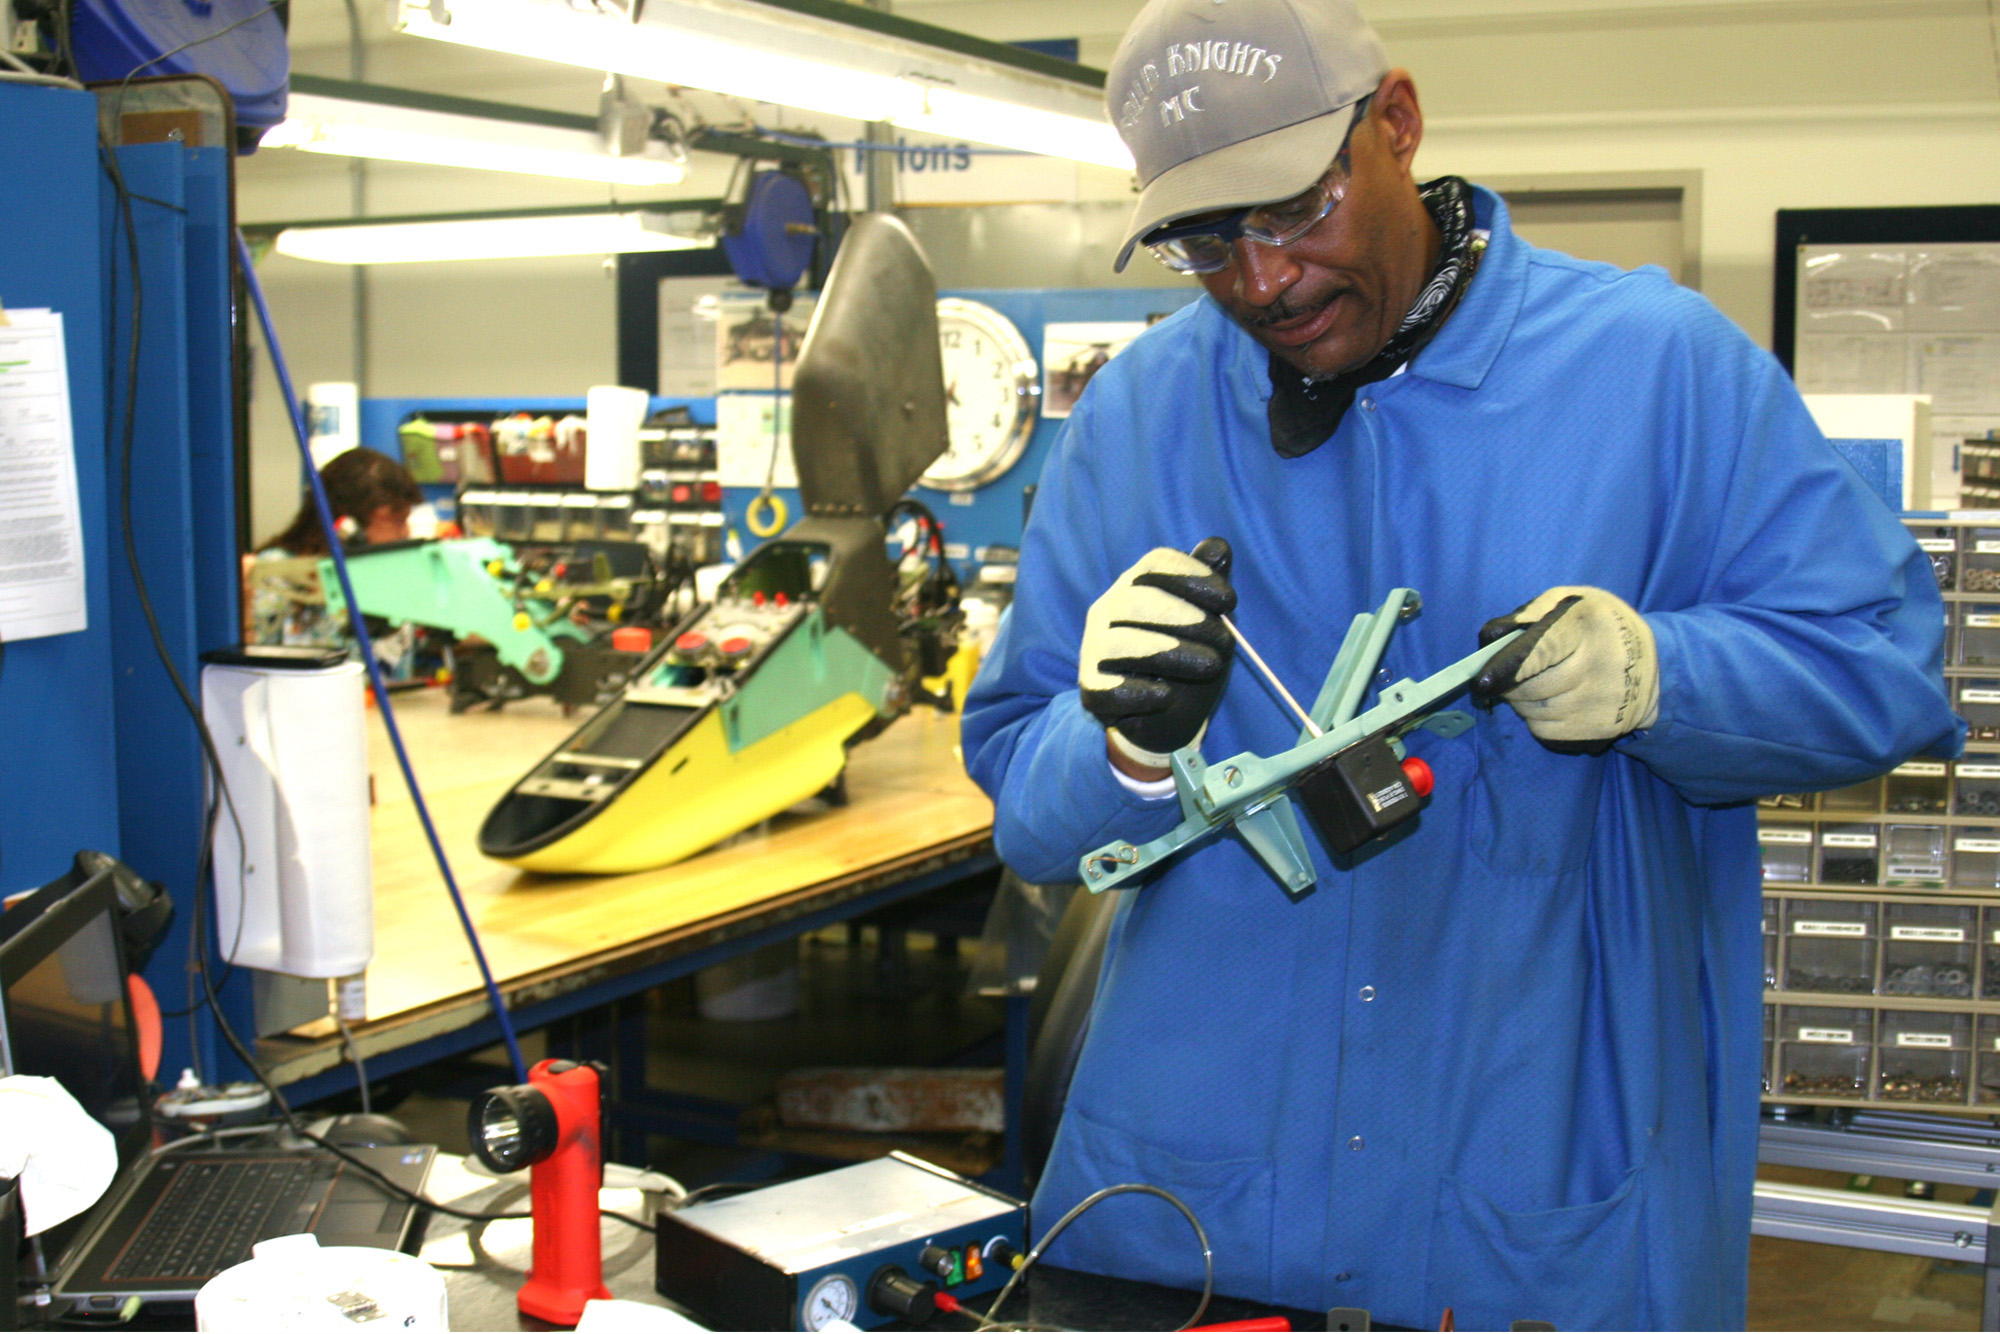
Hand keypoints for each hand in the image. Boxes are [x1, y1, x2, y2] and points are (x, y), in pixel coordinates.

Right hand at [1079, 538, 1235, 771]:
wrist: (1169, 716)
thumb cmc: (1188, 657)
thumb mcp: (1208, 621)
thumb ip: (1210, 584)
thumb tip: (1218, 545)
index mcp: (1136, 584)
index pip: (1157, 563)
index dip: (1193, 575)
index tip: (1229, 601)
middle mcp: (1108, 611)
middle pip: (1138, 600)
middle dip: (1186, 618)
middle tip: (1224, 640)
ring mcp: (1094, 650)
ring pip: (1121, 643)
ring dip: (1170, 653)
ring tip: (1210, 665)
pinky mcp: (1092, 690)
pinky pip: (1108, 689)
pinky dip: (1138, 692)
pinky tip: (1166, 695)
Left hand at [1470, 586, 1657, 754]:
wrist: (1652, 666)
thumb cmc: (1597, 626)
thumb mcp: (1570, 601)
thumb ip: (1529, 613)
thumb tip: (1491, 638)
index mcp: (1587, 626)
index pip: (1541, 650)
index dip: (1507, 666)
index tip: (1481, 681)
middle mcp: (1597, 667)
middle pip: (1528, 686)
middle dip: (1508, 682)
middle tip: (1513, 671)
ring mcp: (1598, 704)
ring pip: (1531, 711)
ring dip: (1521, 700)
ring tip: (1540, 682)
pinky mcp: (1597, 732)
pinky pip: (1543, 731)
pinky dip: (1537, 719)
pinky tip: (1554, 702)